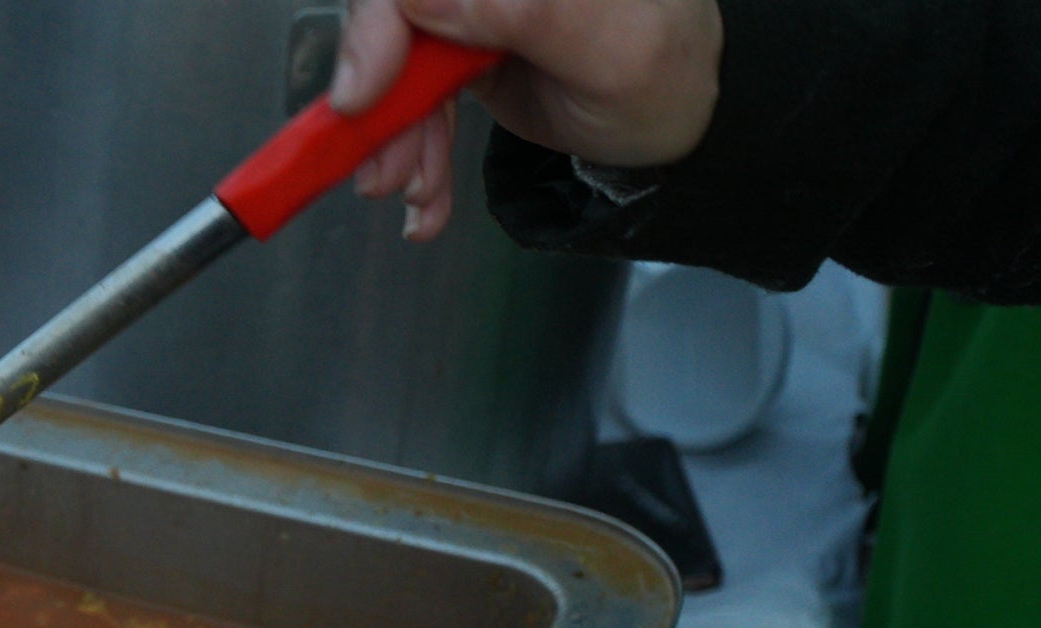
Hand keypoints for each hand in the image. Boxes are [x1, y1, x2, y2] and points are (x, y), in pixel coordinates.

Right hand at [332, 0, 723, 239]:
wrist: (677, 118)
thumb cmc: (666, 74)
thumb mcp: (611, 50)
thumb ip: (525, 11)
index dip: (375, 28)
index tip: (364, 96)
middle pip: (390, 19)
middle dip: (380, 100)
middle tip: (383, 170)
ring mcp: (468, 9)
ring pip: (391, 66)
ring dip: (394, 141)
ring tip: (414, 194)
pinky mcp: (459, 50)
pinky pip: (410, 99)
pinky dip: (411, 153)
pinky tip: (424, 196)